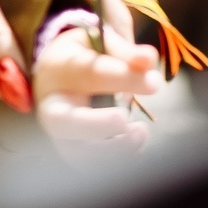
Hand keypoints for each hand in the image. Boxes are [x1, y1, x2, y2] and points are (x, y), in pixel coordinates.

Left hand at [0, 0, 135, 116]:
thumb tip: (20, 98)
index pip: (106, 10)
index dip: (113, 61)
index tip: (107, 112)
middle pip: (85, 22)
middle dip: (83, 71)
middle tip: (75, 125)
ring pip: (56, 23)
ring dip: (52, 64)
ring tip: (48, 113)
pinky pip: (29, 16)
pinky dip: (27, 48)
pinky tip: (14, 80)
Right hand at [33, 13, 159, 159]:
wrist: (59, 74)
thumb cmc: (86, 56)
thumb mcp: (102, 42)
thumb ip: (126, 52)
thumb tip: (148, 59)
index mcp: (60, 67)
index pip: (89, 73)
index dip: (123, 79)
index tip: (155, 84)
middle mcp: (52, 103)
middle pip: (63, 121)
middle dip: (95, 124)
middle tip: (124, 119)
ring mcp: (58, 132)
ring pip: (76, 151)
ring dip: (112, 149)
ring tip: (141, 132)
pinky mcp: (70, 150)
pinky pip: (89, 165)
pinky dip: (114, 161)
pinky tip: (136, 146)